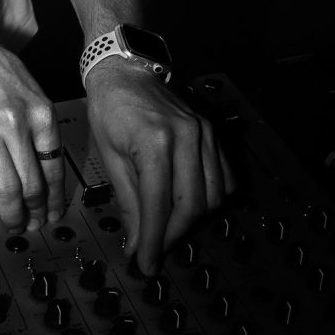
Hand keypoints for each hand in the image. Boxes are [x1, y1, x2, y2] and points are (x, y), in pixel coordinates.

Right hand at [0, 40, 64, 233]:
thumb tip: (47, 182)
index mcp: (40, 113)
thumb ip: (41, 135)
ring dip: (9, 213)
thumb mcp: (33, 98)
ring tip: (11, 221)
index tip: (51, 214)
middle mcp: (15, 121)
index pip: (53, 168)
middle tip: (30, 224)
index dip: (53, 199)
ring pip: (3, 188)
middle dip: (32, 213)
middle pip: (29, 184)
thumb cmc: (1, 79)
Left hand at [84, 58, 233, 274]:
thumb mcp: (110, 155)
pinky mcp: (212, 133)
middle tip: (155, 251)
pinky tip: (190, 206)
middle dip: (173, 236)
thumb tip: (137, 244)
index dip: (154, 241)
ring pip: (213, 196)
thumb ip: (127, 201)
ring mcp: (204, 134)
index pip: (159, 205)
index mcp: (154, 142)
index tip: (146, 265)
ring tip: (168, 230)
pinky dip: (211, 199)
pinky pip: (224, 178)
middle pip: (192, 205)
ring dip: (192, 221)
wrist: (127, 69)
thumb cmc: (110, 109)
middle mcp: (187, 137)